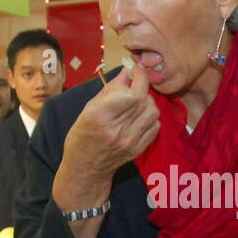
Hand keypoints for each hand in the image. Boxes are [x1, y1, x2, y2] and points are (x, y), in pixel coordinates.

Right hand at [60, 61, 159, 188]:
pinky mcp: (139, 149)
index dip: (136, 77)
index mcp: (100, 117)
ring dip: (148, 101)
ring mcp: (130, 141)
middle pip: (142, 100)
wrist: (86, 166)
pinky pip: (155, 126)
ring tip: (137, 100)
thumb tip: (127, 72)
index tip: (135, 70)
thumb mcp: (88, 108)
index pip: (129, 93)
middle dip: (143, 85)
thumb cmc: (82, 134)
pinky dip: (150, 116)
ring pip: (152, 112)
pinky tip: (139, 115)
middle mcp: (117, 129)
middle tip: (137, 81)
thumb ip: (109, 90)